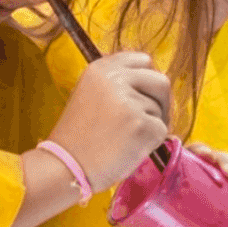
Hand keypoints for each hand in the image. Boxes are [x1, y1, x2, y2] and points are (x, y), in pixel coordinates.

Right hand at [48, 51, 169, 192]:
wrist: (65, 166)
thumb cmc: (79, 137)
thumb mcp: (90, 94)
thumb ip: (117, 84)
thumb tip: (152, 87)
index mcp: (101, 68)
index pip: (142, 60)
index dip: (148, 80)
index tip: (144, 96)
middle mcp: (115, 79)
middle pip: (160, 81)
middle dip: (162, 102)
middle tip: (150, 120)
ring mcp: (130, 101)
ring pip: (161, 109)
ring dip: (151, 124)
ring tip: (125, 139)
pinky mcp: (142, 124)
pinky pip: (161, 130)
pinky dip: (151, 143)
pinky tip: (128, 149)